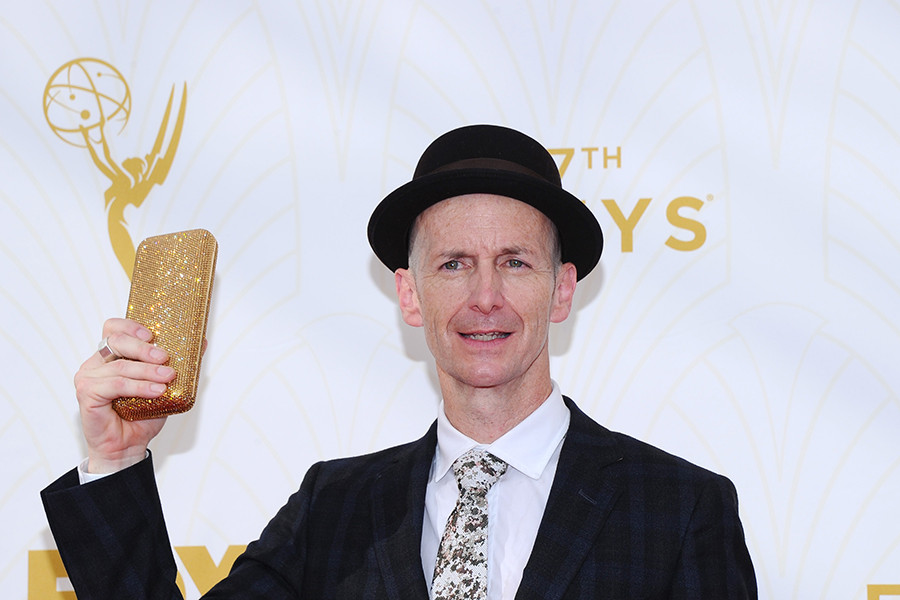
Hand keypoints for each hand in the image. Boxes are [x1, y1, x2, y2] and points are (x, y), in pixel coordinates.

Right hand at [74, 318, 175, 473]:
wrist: (127, 446)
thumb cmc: (140, 415)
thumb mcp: (164, 384)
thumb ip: (178, 362)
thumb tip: (203, 342)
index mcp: (110, 355)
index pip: (114, 328)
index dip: (132, 326)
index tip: (154, 335)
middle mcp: (96, 363)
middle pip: (115, 340)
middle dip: (144, 348)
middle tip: (165, 357)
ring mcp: (88, 377)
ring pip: (120, 365)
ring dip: (148, 371)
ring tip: (168, 377)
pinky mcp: (86, 393)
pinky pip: (116, 385)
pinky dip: (139, 387)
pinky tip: (156, 391)